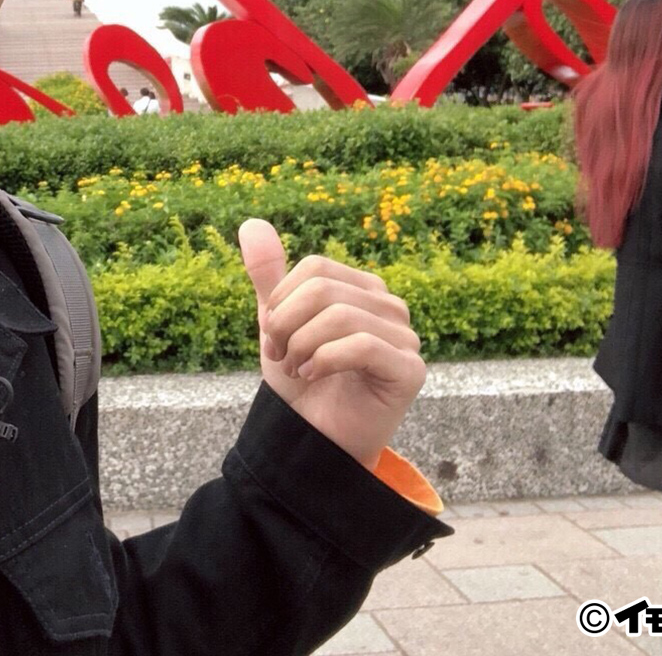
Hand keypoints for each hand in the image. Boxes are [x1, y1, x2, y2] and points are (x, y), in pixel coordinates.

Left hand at [239, 219, 425, 470]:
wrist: (313, 439)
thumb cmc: (302, 381)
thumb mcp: (277, 323)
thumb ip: (268, 275)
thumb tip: (251, 223)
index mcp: (362, 288)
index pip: (316, 267)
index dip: (283, 300)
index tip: (272, 338)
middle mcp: (390, 306)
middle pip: (324, 289)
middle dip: (287, 325)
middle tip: (280, 358)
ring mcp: (405, 336)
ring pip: (340, 316)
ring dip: (302, 347)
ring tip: (299, 371)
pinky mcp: (410, 369)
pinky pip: (361, 345)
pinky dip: (324, 360)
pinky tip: (314, 377)